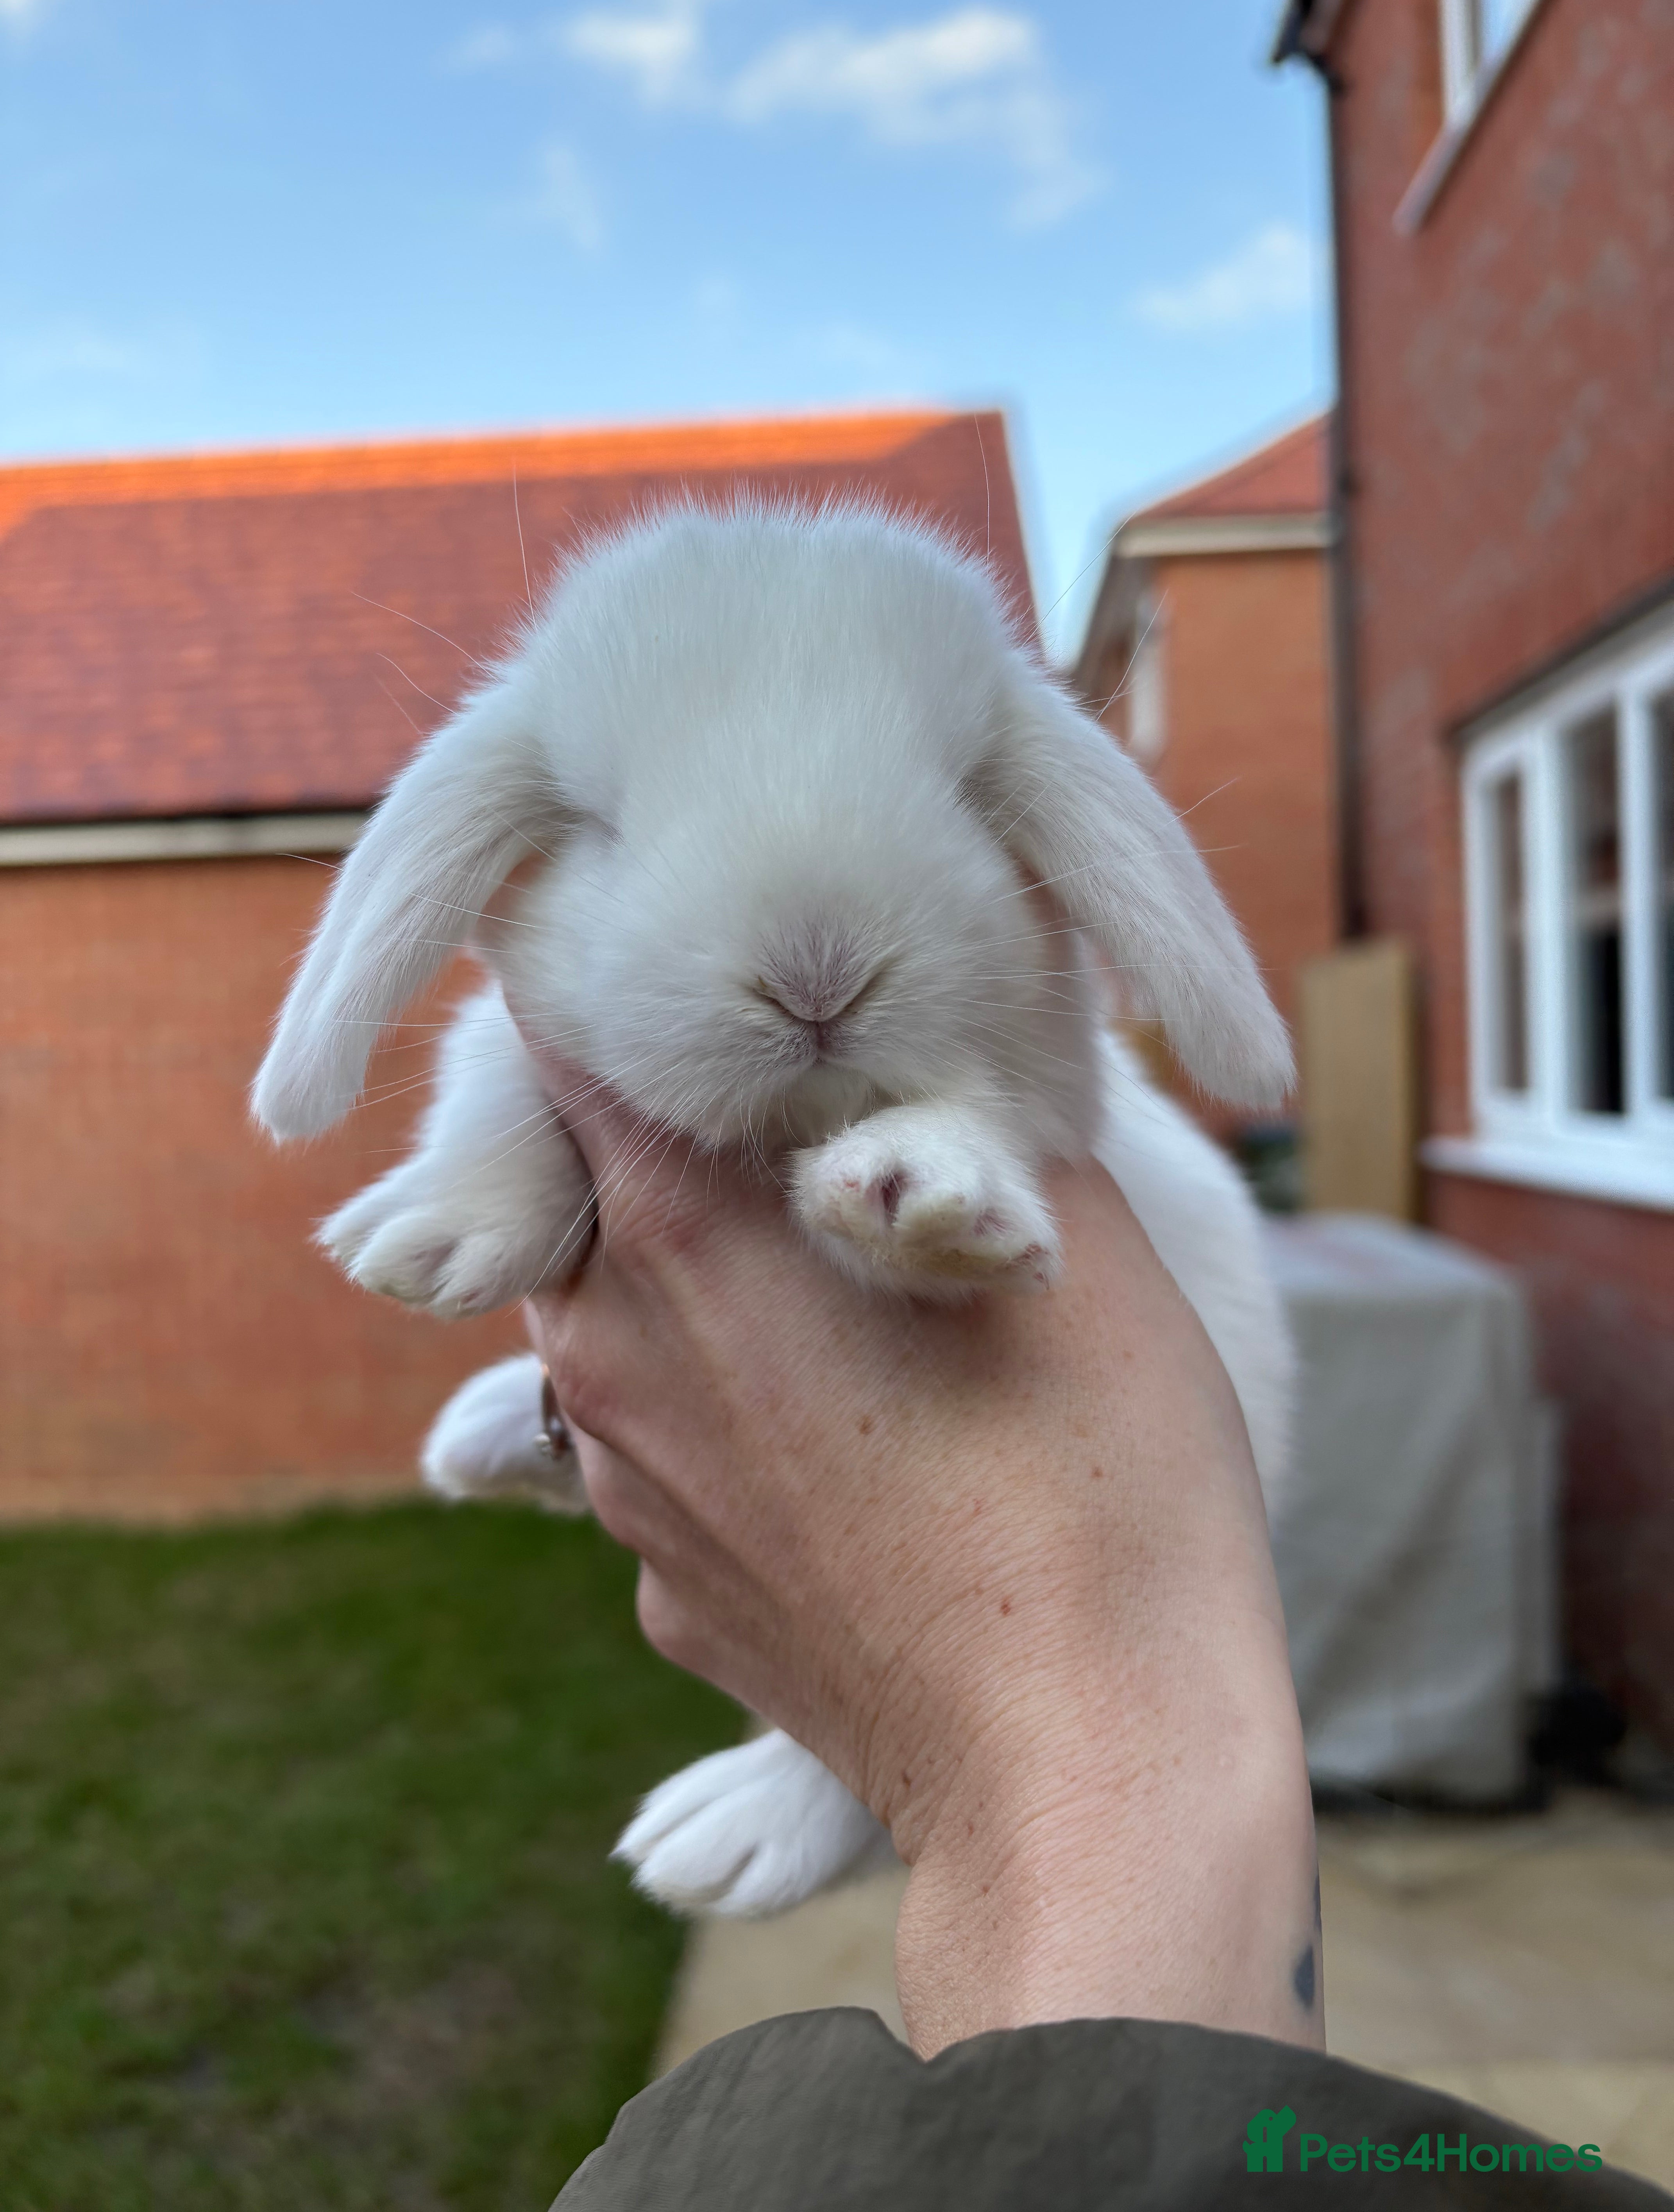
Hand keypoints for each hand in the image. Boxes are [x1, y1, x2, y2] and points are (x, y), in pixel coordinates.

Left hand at [519, 1053, 1320, 2057]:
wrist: (1094, 1769)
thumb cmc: (1102, 1478)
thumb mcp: (1062, 1232)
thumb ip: (960, 1104)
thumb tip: (941, 1021)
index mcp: (684, 1234)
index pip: (561, 1052)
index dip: (619, 1000)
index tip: (690, 988)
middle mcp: (613, 1357)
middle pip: (579, 1196)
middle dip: (660, 1147)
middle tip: (784, 1129)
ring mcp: (628, 1497)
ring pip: (613, 1334)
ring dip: (691, 1287)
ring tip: (827, 1289)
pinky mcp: (674, 1601)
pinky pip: (665, 1465)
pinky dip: (727, 1424)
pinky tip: (849, 1447)